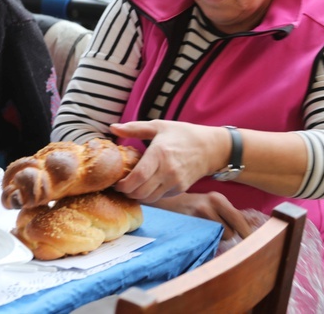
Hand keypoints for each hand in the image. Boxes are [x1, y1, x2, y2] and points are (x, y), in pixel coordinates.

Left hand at [112, 120, 229, 202]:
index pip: (138, 177)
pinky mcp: (181, 189)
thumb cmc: (182, 134)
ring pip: (150, 198)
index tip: (116, 182)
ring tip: (131, 187)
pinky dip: (150, 195)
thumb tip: (113, 128)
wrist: (210, 147)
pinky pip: (160, 197)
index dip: (123, 184)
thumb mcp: (158, 126)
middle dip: (127, 192)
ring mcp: (175, 182)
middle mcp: (167, 171)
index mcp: (159, 154)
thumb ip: (134, 128)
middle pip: (141, 192)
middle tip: (121, 186)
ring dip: (138, 196)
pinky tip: (146, 186)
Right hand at [152, 192, 252, 240]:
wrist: (165, 202)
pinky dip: (205, 239)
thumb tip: (255, 223)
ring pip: (218, 237)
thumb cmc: (194, 206)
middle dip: (226, 234)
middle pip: (230, 232)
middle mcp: (210, 204)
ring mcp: (198, 214)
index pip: (239, 219)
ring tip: (203, 228)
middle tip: (214, 228)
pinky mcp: (189, 224)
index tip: (251, 241)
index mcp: (218, 198)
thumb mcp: (213, 204)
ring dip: (215, 237)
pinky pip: (206, 239)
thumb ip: (232, 214)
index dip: (247, 232)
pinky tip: (198, 232)